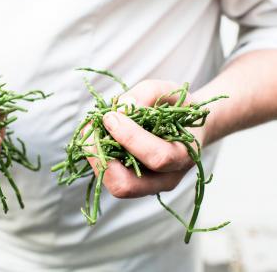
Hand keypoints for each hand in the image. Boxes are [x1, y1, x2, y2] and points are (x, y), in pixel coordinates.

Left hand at [87, 80, 205, 197]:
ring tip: (91, 130)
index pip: (157, 156)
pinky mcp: (133, 183)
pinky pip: (111, 179)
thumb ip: (147, 94)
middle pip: (129, 185)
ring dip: (97, 158)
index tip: (110, 116)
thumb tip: (121, 110)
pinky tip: (95, 137)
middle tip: (93, 129)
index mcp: (185, 155)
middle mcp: (167, 178)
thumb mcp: (168, 90)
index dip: (130, 137)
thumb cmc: (177, 107)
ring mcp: (149, 185)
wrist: (186, 126)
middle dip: (104, 157)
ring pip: (116, 186)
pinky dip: (98, 159)